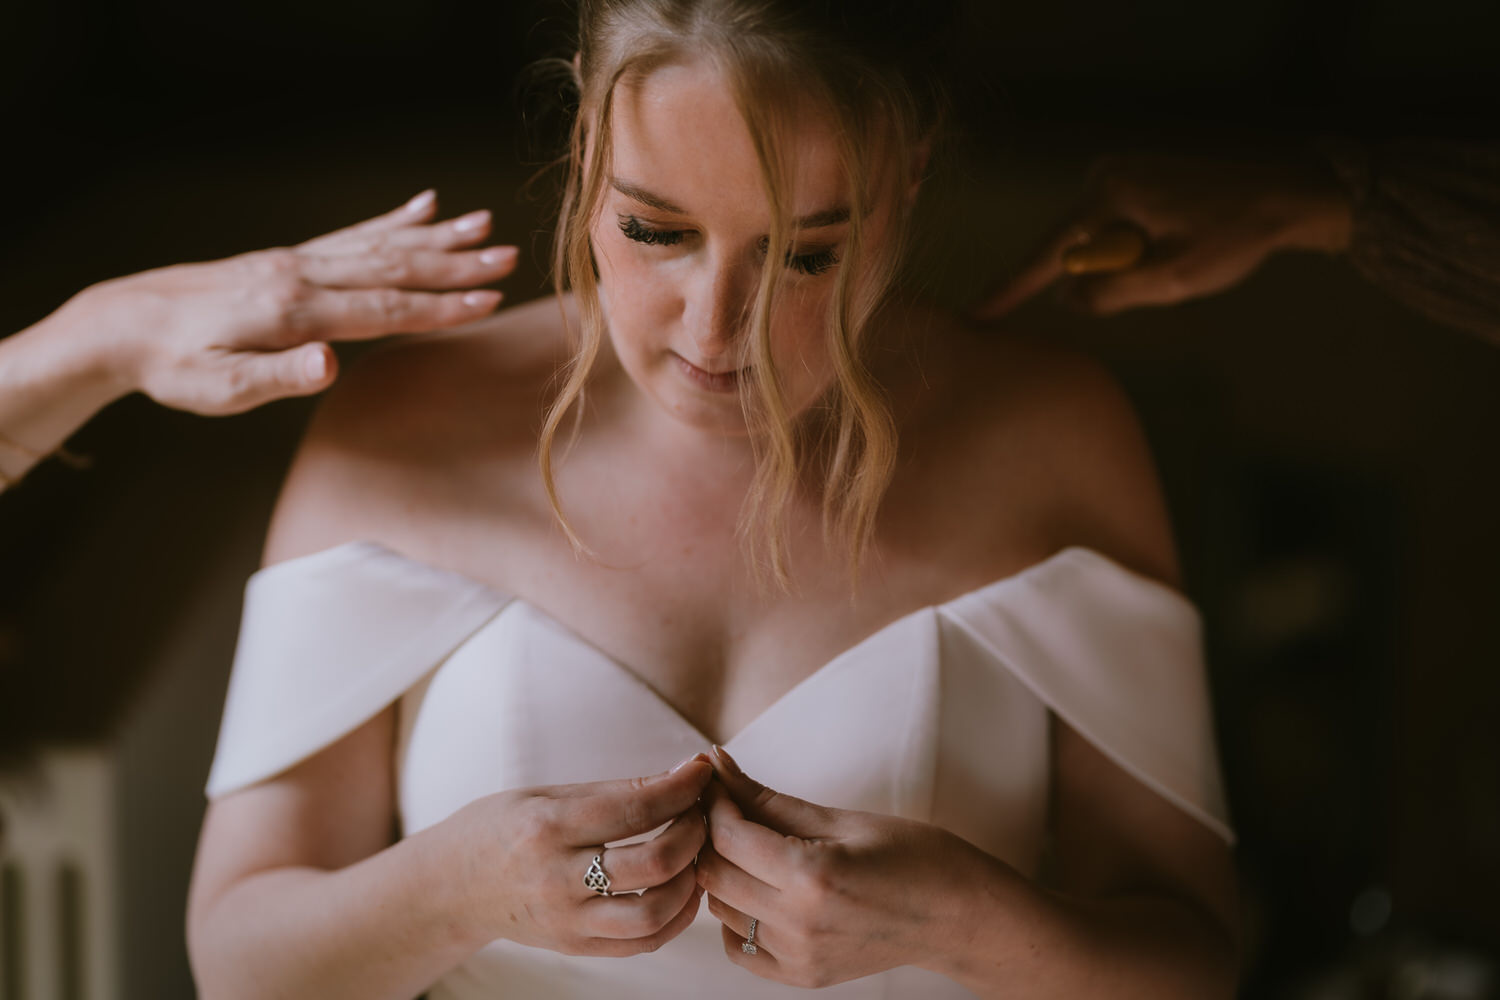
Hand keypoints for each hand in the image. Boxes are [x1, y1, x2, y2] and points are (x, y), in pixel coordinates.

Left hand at [59, 189, 518, 414]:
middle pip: (393, 267)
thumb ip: (279, 376)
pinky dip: (391, 220)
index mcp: (293, 311)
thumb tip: (331, 366)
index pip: (382, 309)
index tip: (488, 300)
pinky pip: (351, 235)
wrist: (124, 323)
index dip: (439, 306)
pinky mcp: (288, 260)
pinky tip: (421, 207)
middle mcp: (301, 276)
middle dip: (455, 264)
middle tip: (508, 255)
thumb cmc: (174, 366)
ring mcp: (296, 262)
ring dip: (436, 237)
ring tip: (482, 222)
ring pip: (379, 245)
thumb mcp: (220, 388)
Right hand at [442, 753, 712, 956]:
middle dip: (694, 832)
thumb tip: (680, 776)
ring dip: (690, 880)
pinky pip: (642, 943)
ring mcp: (566, 920)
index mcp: (548, 827)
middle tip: (702, 812)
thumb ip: (613, 791)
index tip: (702, 770)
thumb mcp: (546, 795)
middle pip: (654, 863)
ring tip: (695, 853)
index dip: (681, 787)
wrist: (450, 887)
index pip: (635, 808)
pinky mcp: (575, 947)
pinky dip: (676, 918)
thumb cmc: (500, 827)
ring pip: (654, 912)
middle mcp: (557, 878)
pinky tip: (684, 889)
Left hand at [697, 747, 983, 988]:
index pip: (729, 836)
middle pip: (715, 874)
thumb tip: (718, 766)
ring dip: (724, 875)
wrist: (955, 914)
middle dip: (712, 836)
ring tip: (750, 849)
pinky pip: (737, 947)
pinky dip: (738, 917)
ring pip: (720, 910)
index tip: (719, 783)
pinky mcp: (802, 976)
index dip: (716, 803)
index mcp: (812, 875)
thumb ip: (768, 799)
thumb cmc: (911, 855)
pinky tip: (763, 891)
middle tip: (727, 810)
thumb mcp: (840, 818)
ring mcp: (799, 957)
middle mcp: (799, 923)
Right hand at [974, 152, 1351, 318]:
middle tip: (1165, 271)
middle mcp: (1103, 175)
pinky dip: (1131, 249)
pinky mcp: (1131, 178)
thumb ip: (1112, 292)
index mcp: (1109, 194)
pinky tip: (1175, 243)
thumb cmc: (1234, 237)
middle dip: (1100, 276)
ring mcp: (1116, 172)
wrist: (1285, 195)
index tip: (974, 316)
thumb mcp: (1174, 279)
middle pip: (1070, 249)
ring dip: (1123, 264)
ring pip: (1093, 243)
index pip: (1044, 253)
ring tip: (1180, 253)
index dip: (1010, 290)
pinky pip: (1110, 229)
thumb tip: (1064, 298)